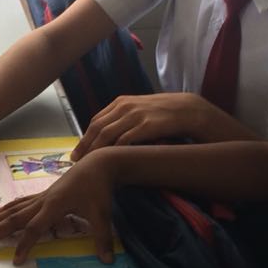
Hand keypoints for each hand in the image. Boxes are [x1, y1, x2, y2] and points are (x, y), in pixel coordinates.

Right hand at [0, 151, 115, 262]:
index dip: (24, 245)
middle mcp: (44, 201)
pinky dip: (9, 207)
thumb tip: (107, 261)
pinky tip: (0, 211)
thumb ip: (102, 238)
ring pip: (15, 209)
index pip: (34, 229)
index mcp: (54, 206)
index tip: (16, 260)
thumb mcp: (102, 215)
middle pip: (15, 218)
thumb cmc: (99, 189)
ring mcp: (42, 196)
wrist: (98, 164)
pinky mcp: (45, 193)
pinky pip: (22, 201)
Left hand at [73, 93, 219, 159]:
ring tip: (89, 164)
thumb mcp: (140, 110)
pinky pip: (125, 139)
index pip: (96, 121)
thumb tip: (106, 137)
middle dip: (85, 146)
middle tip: (77, 163)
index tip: (77, 153)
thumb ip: (123, 119)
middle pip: (97, 128)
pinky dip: (115, 150)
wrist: (190, 109)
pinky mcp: (147, 125)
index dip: (84, 138)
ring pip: (107, 135)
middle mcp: (125, 106)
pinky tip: (110, 161)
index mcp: (121, 102)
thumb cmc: (164, 113)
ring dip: (96, 151)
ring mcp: (136, 115)